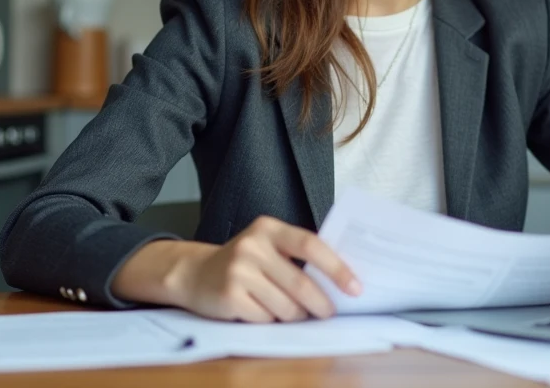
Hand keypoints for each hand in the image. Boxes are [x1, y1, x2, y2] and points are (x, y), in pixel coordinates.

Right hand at [118, 216, 360, 322]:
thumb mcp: (267, 246)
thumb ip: (297, 255)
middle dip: (321, 303)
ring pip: (285, 306)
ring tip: (291, 311)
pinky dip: (272, 321)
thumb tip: (340, 281)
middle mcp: (252, 246)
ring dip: (296, 316)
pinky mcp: (228, 296)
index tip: (355, 287)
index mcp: (268, 228)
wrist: (195, 273)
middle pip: (300, 282)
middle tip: (329, 312)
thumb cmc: (244, 262)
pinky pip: (265, 318)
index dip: (336, 268)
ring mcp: (238, 271)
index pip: (310, 245)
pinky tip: (263, 311)